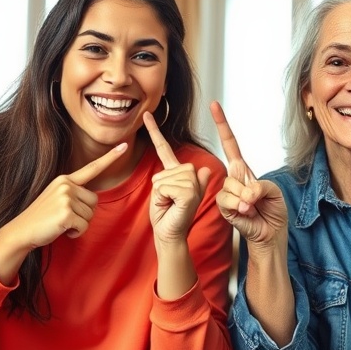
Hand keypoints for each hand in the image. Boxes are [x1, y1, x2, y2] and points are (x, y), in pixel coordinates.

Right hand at [10, 143, 128, 249]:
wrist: (22, 230)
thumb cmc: (42, 217)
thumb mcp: (57, 197)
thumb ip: (73, 193)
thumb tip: (92, 199)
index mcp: (65, 179)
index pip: (92, 168)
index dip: (110, 158)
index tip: (124, 146)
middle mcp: (66, 185)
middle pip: (94, 201)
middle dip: (84, 214)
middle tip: (65, 217)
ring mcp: (66, 198)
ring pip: (90, 216)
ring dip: (79, 225)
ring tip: (61, 222)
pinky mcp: (66, 213)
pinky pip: (84, 226)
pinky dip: (76, 233)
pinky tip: (62, 230)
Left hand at [143, 111, 211, 244]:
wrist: (169, 234)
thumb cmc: (165, 217)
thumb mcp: (162, 194)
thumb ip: (173, 179)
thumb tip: (204, 168)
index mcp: (180, 174)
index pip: (165, 148)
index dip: (155, 131)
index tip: (147, 115)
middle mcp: (190, 175)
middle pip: (167, 167)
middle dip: (160, 185)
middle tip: (167, 200)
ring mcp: (193, 184)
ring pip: (164, 178)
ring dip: (161, 193)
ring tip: (169, 204)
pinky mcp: (190, 192)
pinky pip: (166, 186)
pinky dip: (163, 197)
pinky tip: (171, 205)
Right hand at [209, 101, 286, 247]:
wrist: (270, 233)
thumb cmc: (273, 211)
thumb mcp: (275, 192)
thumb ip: (261, 187)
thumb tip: (245, 194)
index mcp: (244, 170)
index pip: (230, 144)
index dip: (222, 125)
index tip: (214, 106)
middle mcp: (233, 178)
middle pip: (233, 167)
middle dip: (249, 186)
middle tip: (257, 201)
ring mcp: (227, 192)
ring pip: (231, 186)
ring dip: (246, 199)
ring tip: (253, 208)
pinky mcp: (223, 207)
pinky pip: (226, 200)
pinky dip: (239, 207)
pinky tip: (246, 213)